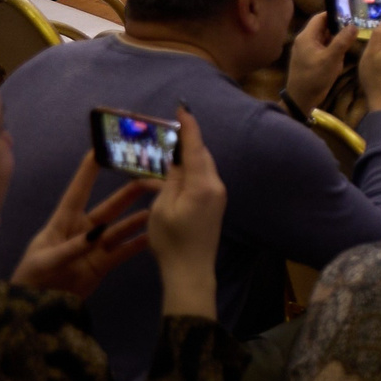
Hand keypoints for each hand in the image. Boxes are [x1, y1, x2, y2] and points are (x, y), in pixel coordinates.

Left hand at [11, 152, 154, 298]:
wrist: (35, 305)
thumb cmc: (33, 276)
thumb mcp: (45, 260)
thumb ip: (71, 248)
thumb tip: (96, 235)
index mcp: (64, 221)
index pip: (78, 190)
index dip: (89, 170)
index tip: (102, 149)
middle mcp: (84, 229)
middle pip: (109, 206)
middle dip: (128, 192)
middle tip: (148, 178)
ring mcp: (96, 246)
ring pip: (121, 227)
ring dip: (137, 218)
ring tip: (157, 207)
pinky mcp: (103, 264)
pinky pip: (124, 250)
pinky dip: (139, 243)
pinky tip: (154, 235)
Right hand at [146, 109, 225, 319]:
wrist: (191, 272)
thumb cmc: (172, 241)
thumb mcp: (163, 207)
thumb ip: (171, 179)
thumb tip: (177, 158)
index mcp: (203, 184)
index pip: (196, 148)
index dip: (189, 127)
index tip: (183, 108)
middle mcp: (216, 186)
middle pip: (201, 155)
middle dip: (186, 141)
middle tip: (168, 128)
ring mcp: (217, 196)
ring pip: (201, 167)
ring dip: (186, 157)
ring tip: (166, 148)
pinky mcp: (214, 204)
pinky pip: (201, 179)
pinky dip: (188, 172)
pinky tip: (172, 172)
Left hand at [286, 12, 352, 114]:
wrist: (301, 98)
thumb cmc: (314, 78)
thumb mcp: (331, 59)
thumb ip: (342, 41)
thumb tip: (354, 25)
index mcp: (306, 37)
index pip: (320, 17)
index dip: (334, 13)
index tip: (350, 13)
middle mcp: (305, 41)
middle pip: (323, 27)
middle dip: (338, 26)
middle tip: (356, 24)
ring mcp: (307, 50)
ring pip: (324, 38)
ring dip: (337, 38)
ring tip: (353, 36)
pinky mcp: (310, 59)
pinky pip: (323, 48)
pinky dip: (333, 48)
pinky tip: (344, 52)